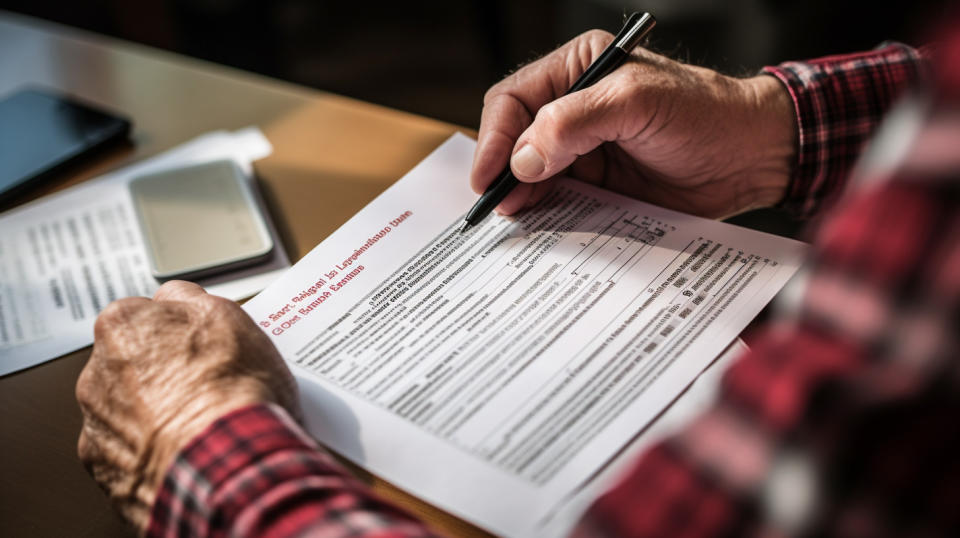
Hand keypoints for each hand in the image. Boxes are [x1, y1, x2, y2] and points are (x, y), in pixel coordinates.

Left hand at [76, 281, 299, 528]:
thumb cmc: (231, 391)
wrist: (227, 464)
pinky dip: (152, 452)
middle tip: (207, 385)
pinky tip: (186, 450)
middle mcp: (97, 371)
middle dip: (164, 371)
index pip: (150, 314)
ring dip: (157, 413)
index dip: (182, 330)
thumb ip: (193, 299)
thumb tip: (182, 298)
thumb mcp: (229, 316)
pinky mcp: (106, 469)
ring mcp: (97, 423)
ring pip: (130, 409)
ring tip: (201, 424)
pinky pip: (129, 453)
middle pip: (135, 363)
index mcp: (123, 325)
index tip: (204, 344)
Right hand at [471, 30, 796, 218]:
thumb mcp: (638, 103)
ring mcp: (583, 148)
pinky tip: (539, 227)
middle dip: (502, 171)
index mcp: (577, 69)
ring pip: (531, 174)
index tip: (488, 177)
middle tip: (499, 206)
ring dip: (521, 198)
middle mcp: (574, 107)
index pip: (514, 99)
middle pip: (515, 138)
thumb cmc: (706, 114)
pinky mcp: (597, 184)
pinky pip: (558, 200)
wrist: (752, 157)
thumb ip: (574, 123)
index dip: (494, 138)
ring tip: (515, 221)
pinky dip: (545, 215)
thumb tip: (523, 159)